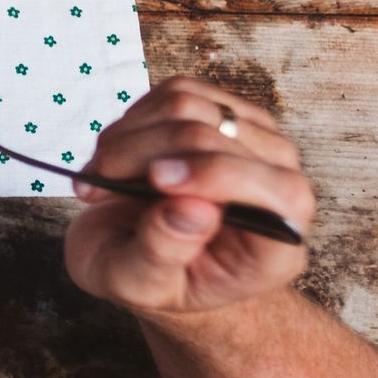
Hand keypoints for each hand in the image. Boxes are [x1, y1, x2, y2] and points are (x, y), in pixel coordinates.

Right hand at [65, 77, 315, 318]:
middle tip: (96, 185)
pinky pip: (176, 91)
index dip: (219, 175)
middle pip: (216, 136)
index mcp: (277, 243)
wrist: (147, 257)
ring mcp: (255, 143)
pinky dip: (134, 119)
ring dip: (129, 135)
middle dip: (141, 154)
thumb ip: (164, 254)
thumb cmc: (150, 278)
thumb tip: (193, 208)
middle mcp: (279, 185)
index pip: (281, 192)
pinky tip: (120, 153)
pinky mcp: (224, 114)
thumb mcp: (140, 285)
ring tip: (105, 172)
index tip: (155, 181)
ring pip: (189, 105)